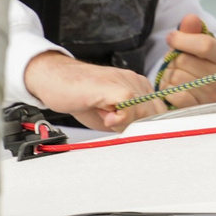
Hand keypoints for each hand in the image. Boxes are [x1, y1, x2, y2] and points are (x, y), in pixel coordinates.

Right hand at [22, 51, 154, 132]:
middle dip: (136, 127)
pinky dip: (120, 117)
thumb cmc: (81, 97)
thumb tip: (142, 136)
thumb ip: (128, 125)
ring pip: (144, 111)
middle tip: (112, 123)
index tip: (131, 131)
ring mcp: (126, 81)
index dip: (146, 127)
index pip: (159, 112)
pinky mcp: (112, 85)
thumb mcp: (109, 117)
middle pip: (154, 114)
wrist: (56, 79)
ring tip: (104, 115)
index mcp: (139, 88)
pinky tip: (106, 116)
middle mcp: (136, 82)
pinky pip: (129, 103)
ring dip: (125, 122)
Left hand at [158, 15, 215, 107]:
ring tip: (176, 79)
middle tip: (177, 65)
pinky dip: (168, 91)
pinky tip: (173, 91)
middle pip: (185, 61)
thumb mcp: (192, 46)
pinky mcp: (196, 110)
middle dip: (174, 60)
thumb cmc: (192, 66)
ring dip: (169, 77)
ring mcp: (210, 96)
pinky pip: (174, 95)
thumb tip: (190, 18)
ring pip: (177, 78)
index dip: (183, 39)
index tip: (171, 38)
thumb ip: (191, 31)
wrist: (193, 97)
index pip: (205, 44)